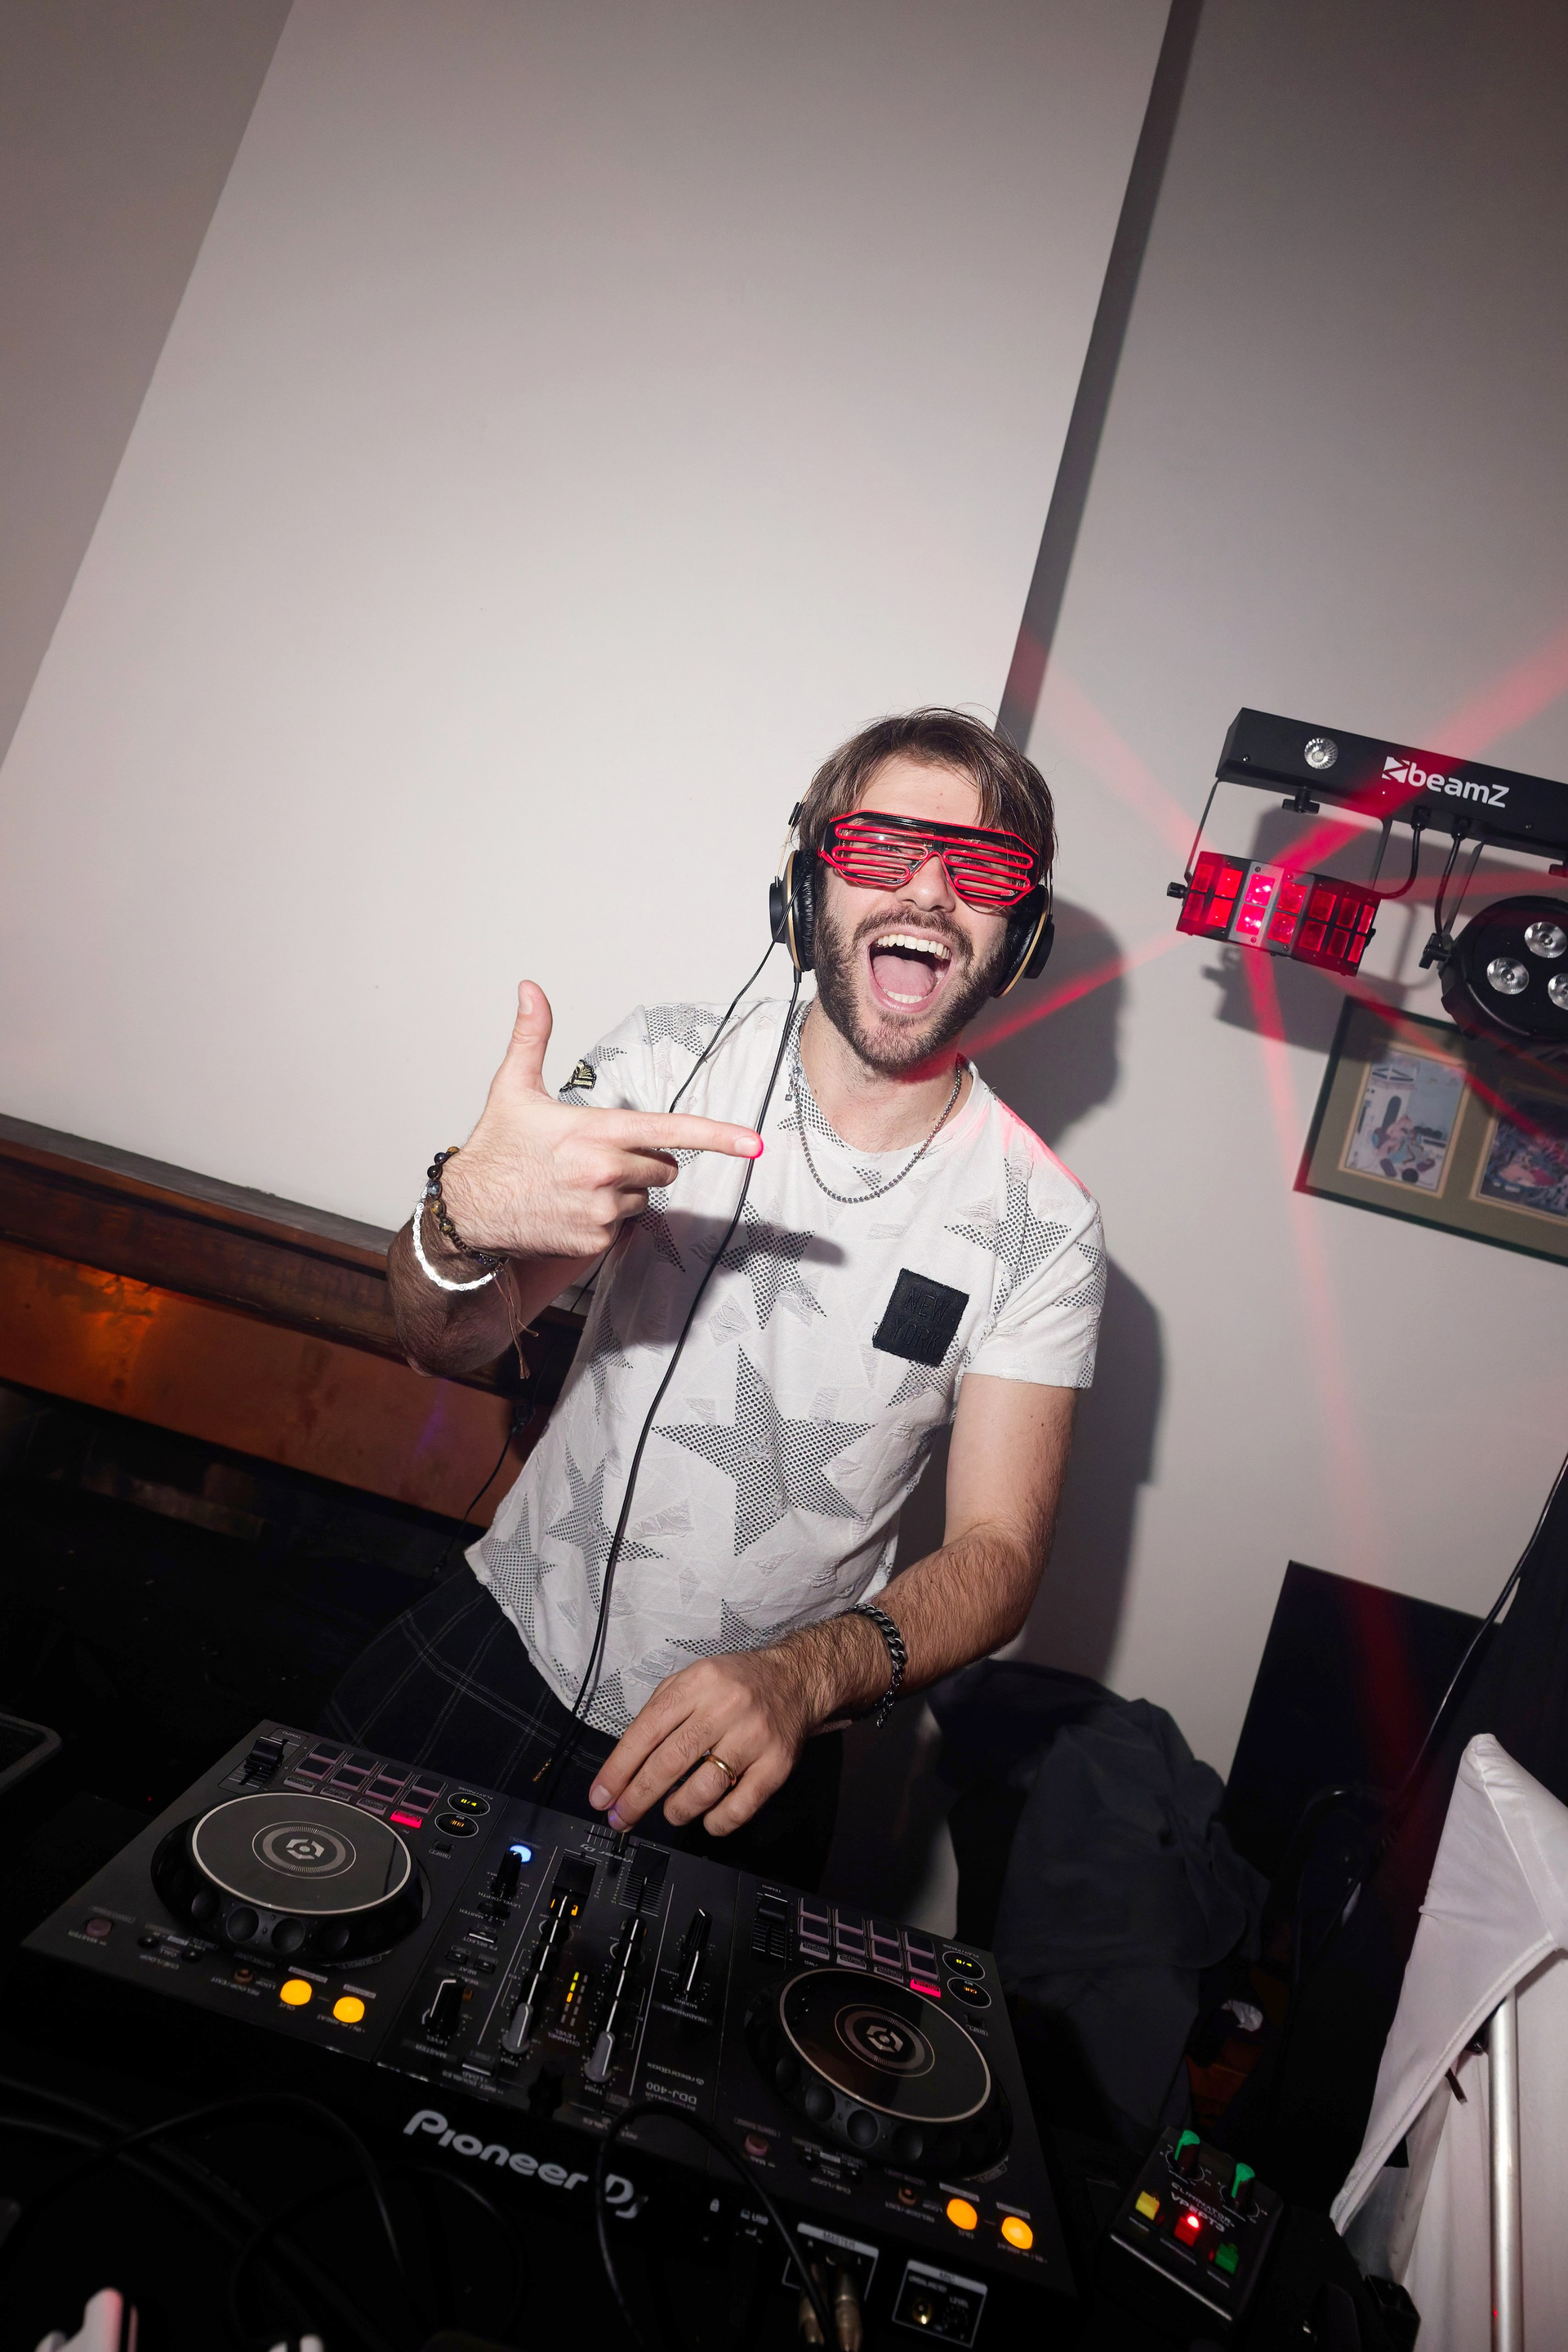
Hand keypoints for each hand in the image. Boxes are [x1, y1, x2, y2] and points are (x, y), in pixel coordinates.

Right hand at [441, 982, 761, 1259]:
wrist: (467, 1211)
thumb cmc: (495, 1149)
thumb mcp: (513, 1087)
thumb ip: (532, 1036)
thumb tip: (530, 989)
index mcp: (595, 1130)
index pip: (670, 1131)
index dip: (719, 1136)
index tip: (753, 1142)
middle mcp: (604, 1171)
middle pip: (663, 1166)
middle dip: (642, 1161)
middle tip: (596, 1157)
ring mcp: (602, 1210)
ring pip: (644, 1197)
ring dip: (623, 1192)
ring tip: (577, 1184)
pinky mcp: (596, 1240)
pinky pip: (624, 1227)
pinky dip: (606, 1220)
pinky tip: (572, 1209)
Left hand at [588, 1646, 826, 1836]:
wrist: (795, 1680)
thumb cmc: (735, 1684)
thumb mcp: (692, 1679)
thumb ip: (660, 1712)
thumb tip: (626, 1764)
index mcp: (697, 1684)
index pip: (647, 1730)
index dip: (619, 1768)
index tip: (601, 1796)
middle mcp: (725, 1707)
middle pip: (670, 1761)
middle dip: (638, 1797)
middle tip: (621, 1818)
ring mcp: (753, 1737)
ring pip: (704, 1787)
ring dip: (677, 1810)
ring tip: (670, 1812)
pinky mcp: (776, 1764)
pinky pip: (740, 1806)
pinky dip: (717, 1822)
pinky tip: (708, 1818)